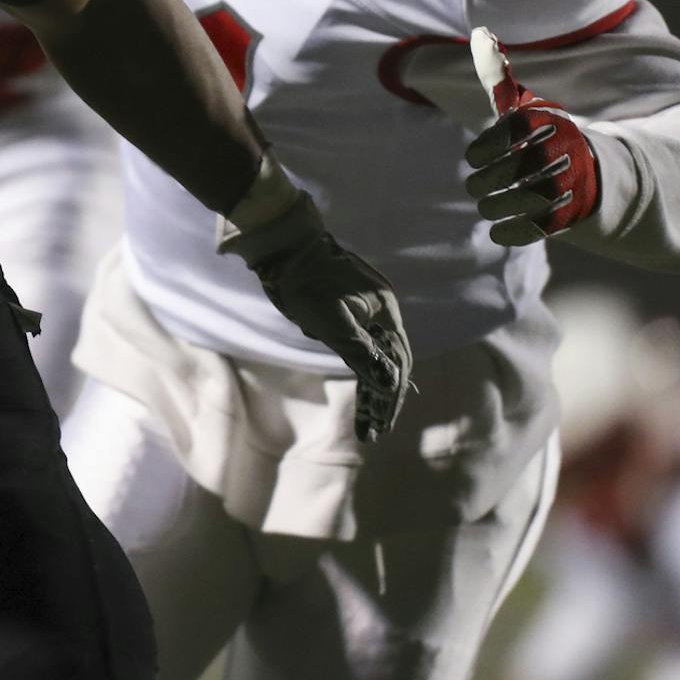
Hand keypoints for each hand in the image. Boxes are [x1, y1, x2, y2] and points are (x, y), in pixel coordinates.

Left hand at [219, 160, 412, 441]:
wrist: (282, 245)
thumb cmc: (304, 280)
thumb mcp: (331, 322)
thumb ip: (361, 353)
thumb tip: (391, 384)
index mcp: (386, 312)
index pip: (397, 365)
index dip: (389, 399)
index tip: (380, 428)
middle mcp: (382, 311)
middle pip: (390, 363)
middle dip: (382, 401)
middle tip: (372, 434)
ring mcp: (366, 309)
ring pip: (375, 356)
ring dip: (371, 388)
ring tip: (365, 422)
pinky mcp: (348, 308)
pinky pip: (361, 344)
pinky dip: (359, 367)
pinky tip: (356, 386)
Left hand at [465, 27, 600, 242]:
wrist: (590, 174)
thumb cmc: (544, 137)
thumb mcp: (526, 108)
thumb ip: (501, 79)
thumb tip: (481, 34)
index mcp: (553, 124)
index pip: (514, 130)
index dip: (487, 145)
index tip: (473, 156)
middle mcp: (565, 152)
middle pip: (517, 168)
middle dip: (489, 180)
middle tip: (475, 186)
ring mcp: (571, 185)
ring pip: (526, 199)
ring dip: (497, 206)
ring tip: (486, 206)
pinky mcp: (572, 216)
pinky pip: (539, 228)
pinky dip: (513, 232)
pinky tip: (498, 231)